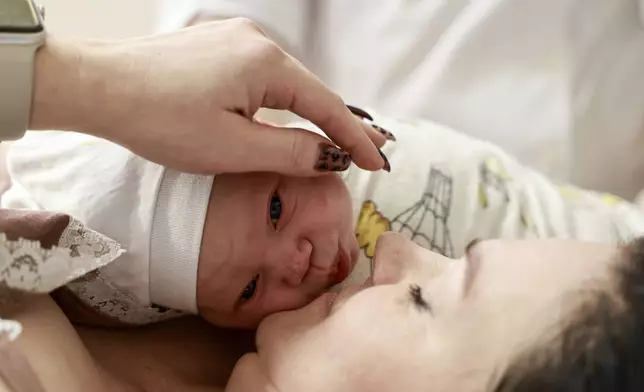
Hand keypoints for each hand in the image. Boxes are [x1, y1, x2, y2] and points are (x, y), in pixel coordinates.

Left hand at [30, 18, 387, 174]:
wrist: (98, 87)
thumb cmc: (159, 118)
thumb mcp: (233, 147)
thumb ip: (290, 150)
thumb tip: (331, 155)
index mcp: (267, 63)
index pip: (327, 106)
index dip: (356, 139)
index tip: (380, 163)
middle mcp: (256, 41)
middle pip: (311, 90)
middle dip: (340, 124)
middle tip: (372, 149)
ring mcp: (234, 40)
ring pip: (286, 85)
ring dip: (310, 113)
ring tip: (337, 138)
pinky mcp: (216, 48)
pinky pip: (261, 77)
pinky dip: (281, 102)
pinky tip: (290, 115)